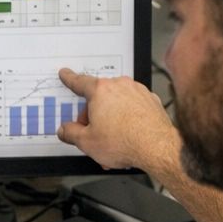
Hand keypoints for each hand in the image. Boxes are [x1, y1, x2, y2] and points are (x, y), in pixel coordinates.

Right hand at [55, 68, 180, 172]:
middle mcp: (120, 86)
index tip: (66, 74)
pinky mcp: (151, 101)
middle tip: (92, 134)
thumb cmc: (125, 141)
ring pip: (116, 104)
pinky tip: (127, 136)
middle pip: (98, 98)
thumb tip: (65, 130)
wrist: (157, 148)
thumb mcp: (86, 142)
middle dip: (93, 116)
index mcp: (100, 90)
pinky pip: (132, 108)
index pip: (79, 82)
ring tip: (112, 142)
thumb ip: (70, 133)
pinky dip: (127, 120)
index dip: (69, 79)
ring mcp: (137, 92)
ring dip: (110, 120)